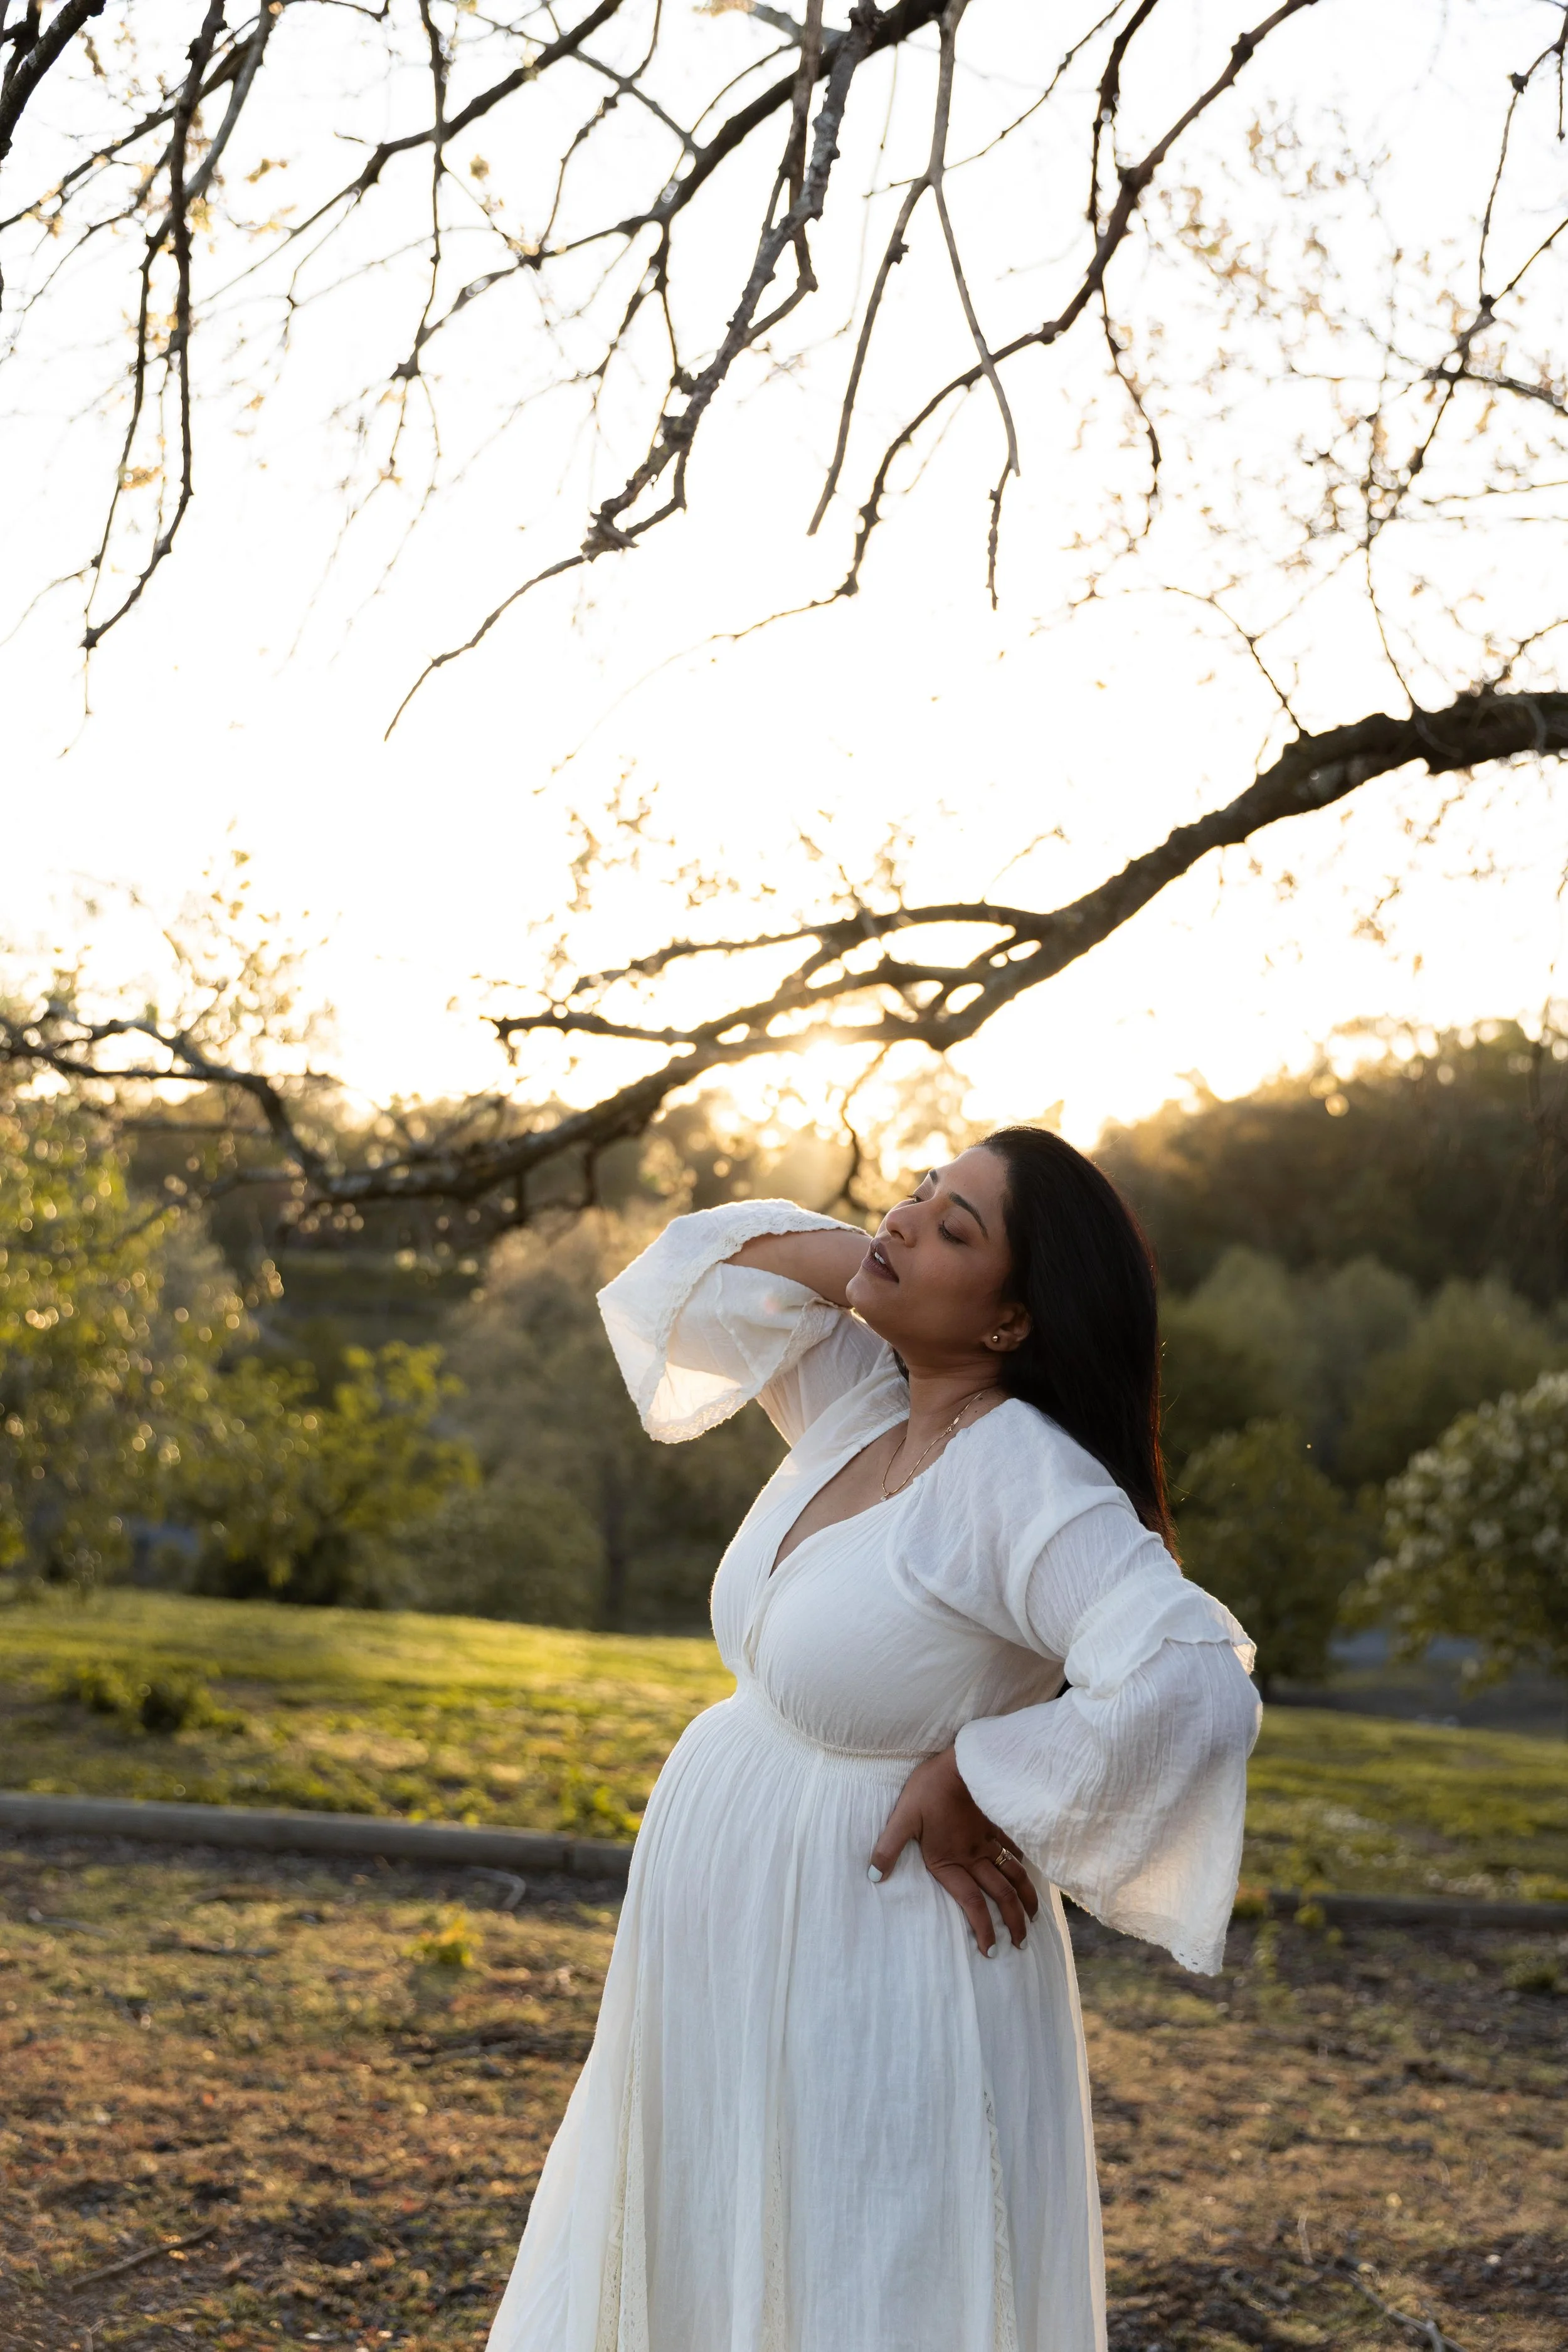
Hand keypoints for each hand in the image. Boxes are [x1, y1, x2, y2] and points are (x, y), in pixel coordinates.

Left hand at [868, 1745, 1038, 1955]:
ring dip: (1025, 1899)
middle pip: (1001, 1895)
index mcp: (950, 1860)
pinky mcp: (996, 1823)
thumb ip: (888, 1848)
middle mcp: (974, 1855)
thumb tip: (874, 1877)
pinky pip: (1014, 1849)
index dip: (983, 1929)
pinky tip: (1027, 1871)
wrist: (960, 1761)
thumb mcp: (902, 1818)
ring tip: (1032, 1918)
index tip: (991, 1950)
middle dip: (1013, 1922)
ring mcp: (989, 1839)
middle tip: (1021, 1943)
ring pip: (1014, 1876)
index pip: (972, 1904)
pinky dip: (1023, 1864)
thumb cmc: (929, 1789)